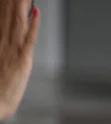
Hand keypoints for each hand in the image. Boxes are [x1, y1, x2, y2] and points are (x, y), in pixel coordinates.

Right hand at [0, 0, 39, 118]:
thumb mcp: (0, 59)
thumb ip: (2, 44)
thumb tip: (6, 30)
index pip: (2, 16)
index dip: (5, 4)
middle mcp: (3, 42)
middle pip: (9, 15)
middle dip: (12, 1)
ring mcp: (13, 50)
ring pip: (18, 22)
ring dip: (21, 5)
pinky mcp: (22, 60)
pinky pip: (29, 39)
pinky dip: (33, 25)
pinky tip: (36, 12)